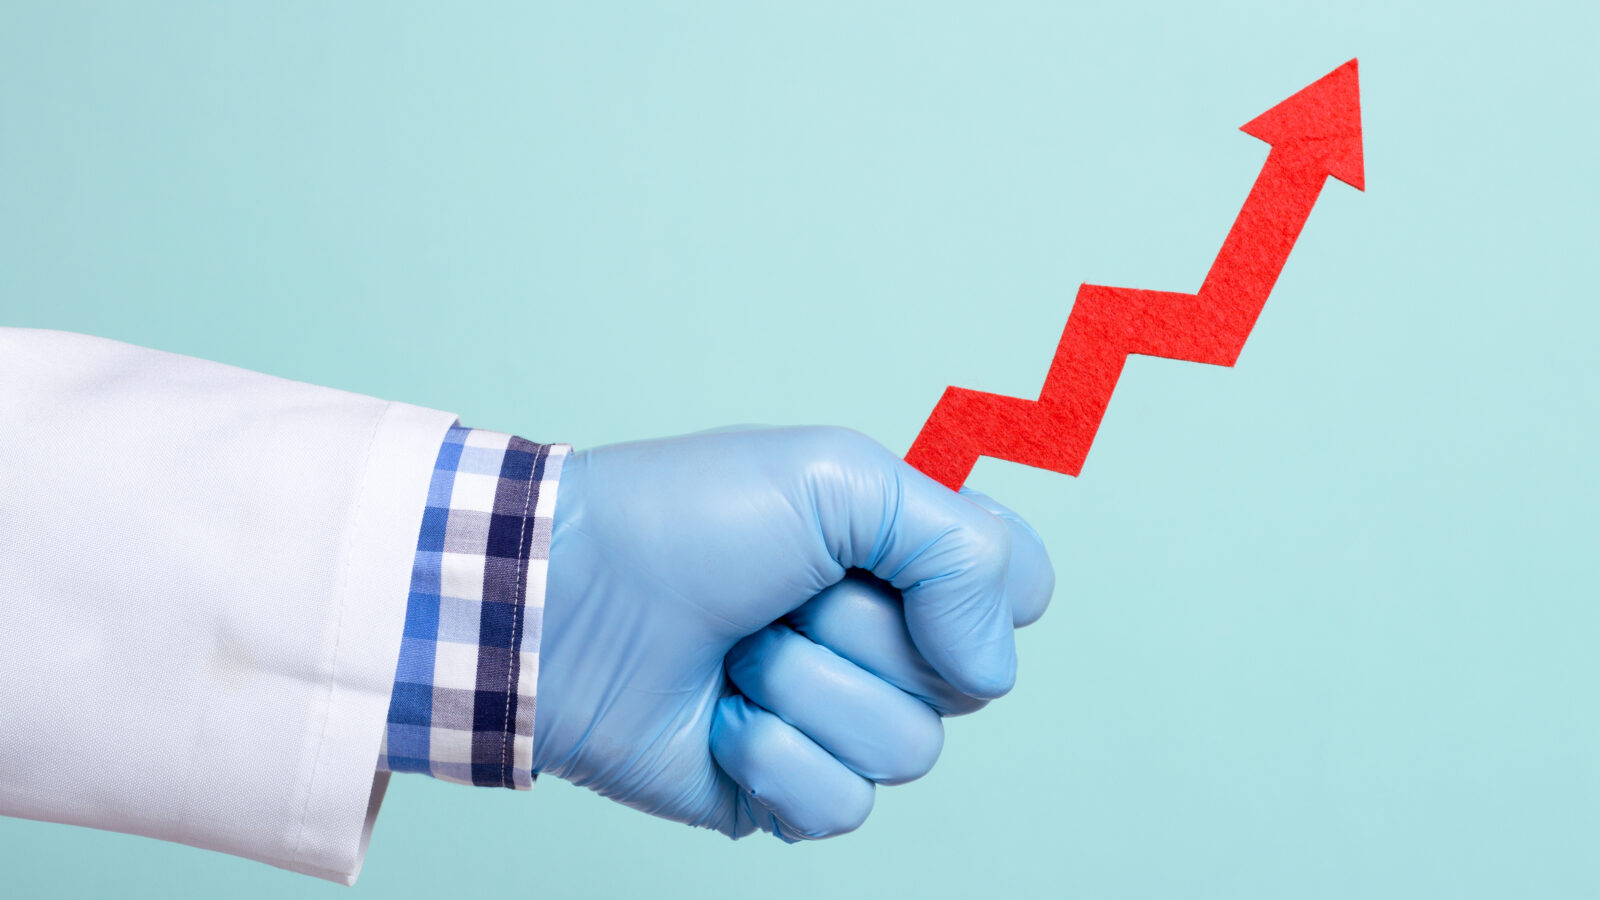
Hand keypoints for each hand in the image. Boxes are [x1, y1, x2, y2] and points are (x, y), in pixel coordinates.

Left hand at [535, 426, 1052, 839]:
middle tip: (783, 593)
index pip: (1022, 591)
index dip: (979, 585)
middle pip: (972, 682)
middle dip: (863, 631)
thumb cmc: (685, 519)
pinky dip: (774, 756)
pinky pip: (843, 807)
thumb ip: (963, 550)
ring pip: (909, 751)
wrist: (563, 600)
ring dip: (808, 690)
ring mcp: (836, 719)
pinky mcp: (785, 790)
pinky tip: (720, 716)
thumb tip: (996, 669)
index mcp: (903, 557)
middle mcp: (883, 641)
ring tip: (739, 651)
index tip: (896, 552)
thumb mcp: (840, 478)